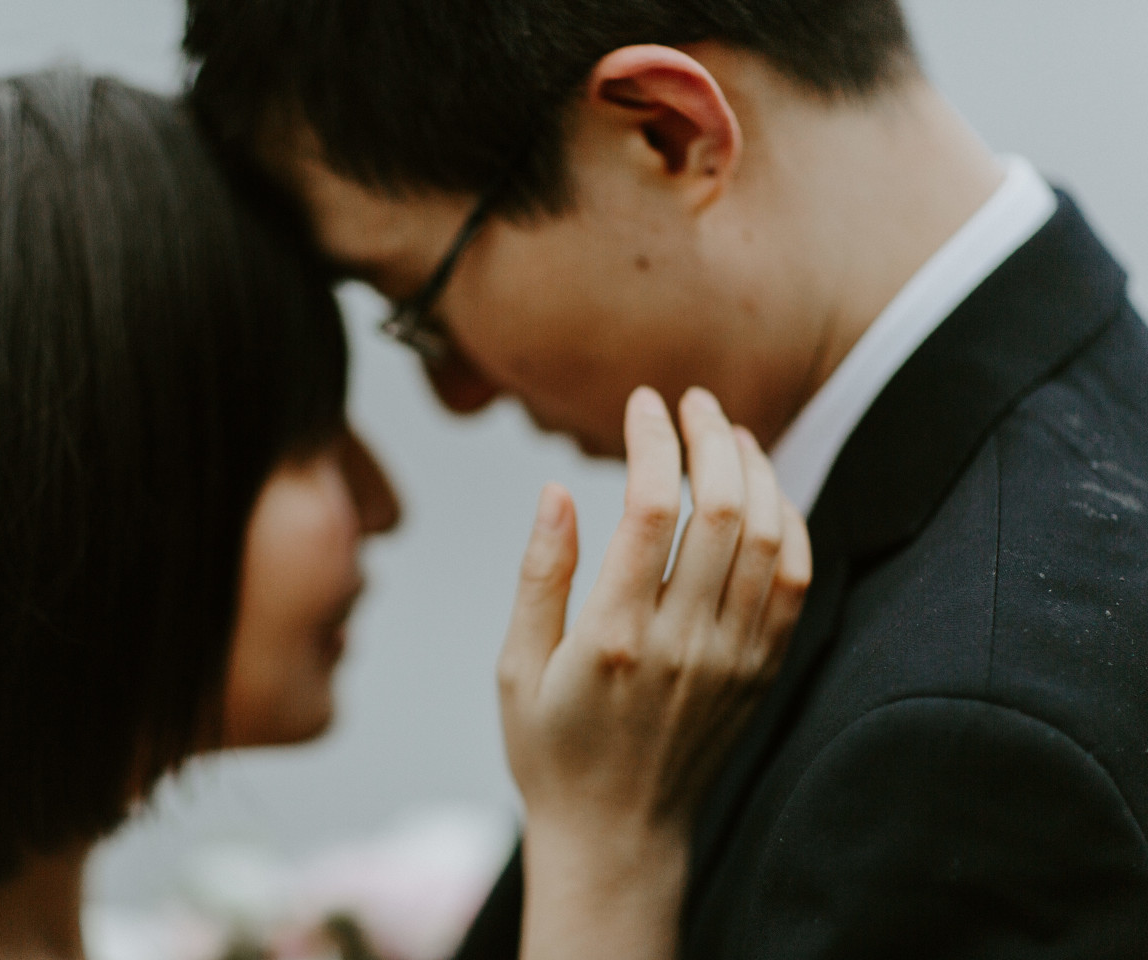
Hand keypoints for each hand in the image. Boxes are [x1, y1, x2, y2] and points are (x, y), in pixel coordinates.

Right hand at [499, 386, 810, 959]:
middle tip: (692, 401)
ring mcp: (732, 659)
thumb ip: (540, 573)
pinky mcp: (760, 671)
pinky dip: (791, 526)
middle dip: (712, 437)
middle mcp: (684, 643)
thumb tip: (558, 490)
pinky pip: (796, 584)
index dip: (652, 440)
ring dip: (757, 472)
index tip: (642, 403)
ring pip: (772, 539)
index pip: (649, 507)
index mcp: (614, 636)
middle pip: (724, 509)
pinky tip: (764, 497)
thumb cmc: (552, 749)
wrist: (616, 834)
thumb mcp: (517, 665)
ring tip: (730, 435)